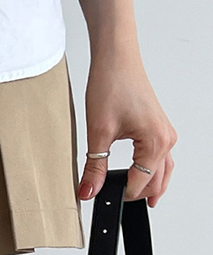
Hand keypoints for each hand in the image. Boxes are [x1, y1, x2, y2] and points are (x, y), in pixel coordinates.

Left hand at [80, 52, 175, 208]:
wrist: (116, 55)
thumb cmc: (112, 82)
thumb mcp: (98, 132)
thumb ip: (95, 168)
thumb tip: (89, 193)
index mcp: (155, 142)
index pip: (140, 184)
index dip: (119, 195)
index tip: (101, 197)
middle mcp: (166, 138)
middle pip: (155, 182)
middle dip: (134, 194)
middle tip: (110, 199)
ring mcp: (165, 133)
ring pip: (161, 172)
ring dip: (146, 185)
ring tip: (127, 196)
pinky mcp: (159, 127)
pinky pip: (160, 159)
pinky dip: (150, 170)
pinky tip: (138, 175)